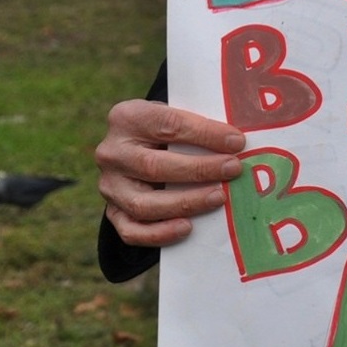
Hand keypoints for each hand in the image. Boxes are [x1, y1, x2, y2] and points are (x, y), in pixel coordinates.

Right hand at [96, 100, 244, 248]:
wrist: (140, 145)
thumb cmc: (168, 128)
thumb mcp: (176, 114)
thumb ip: (198, 125)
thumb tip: (238, 143)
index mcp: (128, 117)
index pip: (168, 125)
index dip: (205, 134)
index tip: (236, 142)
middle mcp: (112, 152)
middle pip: (154, 166)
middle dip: (199, 170)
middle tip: (233, 169)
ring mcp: (109, 185)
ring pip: (143, 203)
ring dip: (186, 203)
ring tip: (219, 197)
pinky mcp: (112, 211)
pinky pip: (131, 230)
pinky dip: (160, 233)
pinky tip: (187, 227)